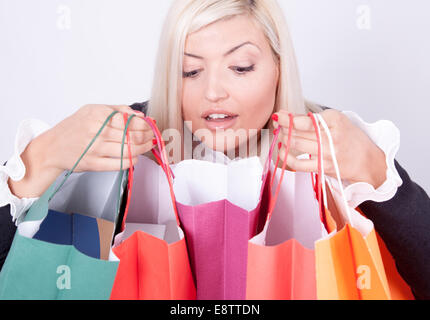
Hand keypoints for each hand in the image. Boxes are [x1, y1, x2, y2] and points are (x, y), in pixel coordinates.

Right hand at [9, 104, 155, 198]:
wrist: (52, 148)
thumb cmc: (73, 128)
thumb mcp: (91, 110)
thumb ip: (117, 110)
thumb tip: (140, 115)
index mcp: (97, 115)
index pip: (130, 120)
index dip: (145, 124)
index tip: (152, 126)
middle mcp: (96, 131)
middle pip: (132, 135)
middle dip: (148, 136)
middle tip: (154, 137)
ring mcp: (95, 148)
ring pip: (128, 150)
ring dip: (143, 149)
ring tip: (148, 146)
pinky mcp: (93, 164)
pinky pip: (119, 164)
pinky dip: (131, 161)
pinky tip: (135, 157)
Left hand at [272, 109, 387, 188]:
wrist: (366, 160)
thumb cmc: (350, 139)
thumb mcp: (336, 121)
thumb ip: (312, 118)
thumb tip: (287, 115)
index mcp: (335, 120)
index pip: (305, 119)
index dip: (287, 118)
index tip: (279, 115)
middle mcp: (331, 136)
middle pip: (298, 131)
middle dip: (283, 128)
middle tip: (279, 125)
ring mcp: (326, 153)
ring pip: (296, 144)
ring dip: (284, 139)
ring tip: (282, 136)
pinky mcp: (322, 167)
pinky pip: (298, 163)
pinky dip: (286, 157)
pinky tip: (283, 151)